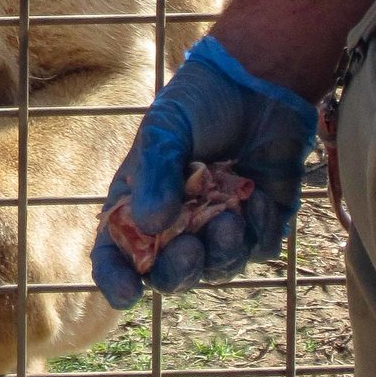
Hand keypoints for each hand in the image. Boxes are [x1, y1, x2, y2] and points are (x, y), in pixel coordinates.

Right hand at [91, 39, 317, 308]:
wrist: (259, 82)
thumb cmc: (200, 101)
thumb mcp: (166, 129)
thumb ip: (157, 174)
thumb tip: (151, 226)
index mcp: (139, 202)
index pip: (117, 252)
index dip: (116, 278)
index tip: (126, 294)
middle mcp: (176, 222)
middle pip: (169, 274)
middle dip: (180, 270)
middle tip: (192, 249)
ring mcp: (218, 225)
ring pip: (218, 268)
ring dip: (225, 248)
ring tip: (233, 210)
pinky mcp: (259, 222)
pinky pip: (258, 248)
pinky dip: (259, 228)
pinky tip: (257, 193)